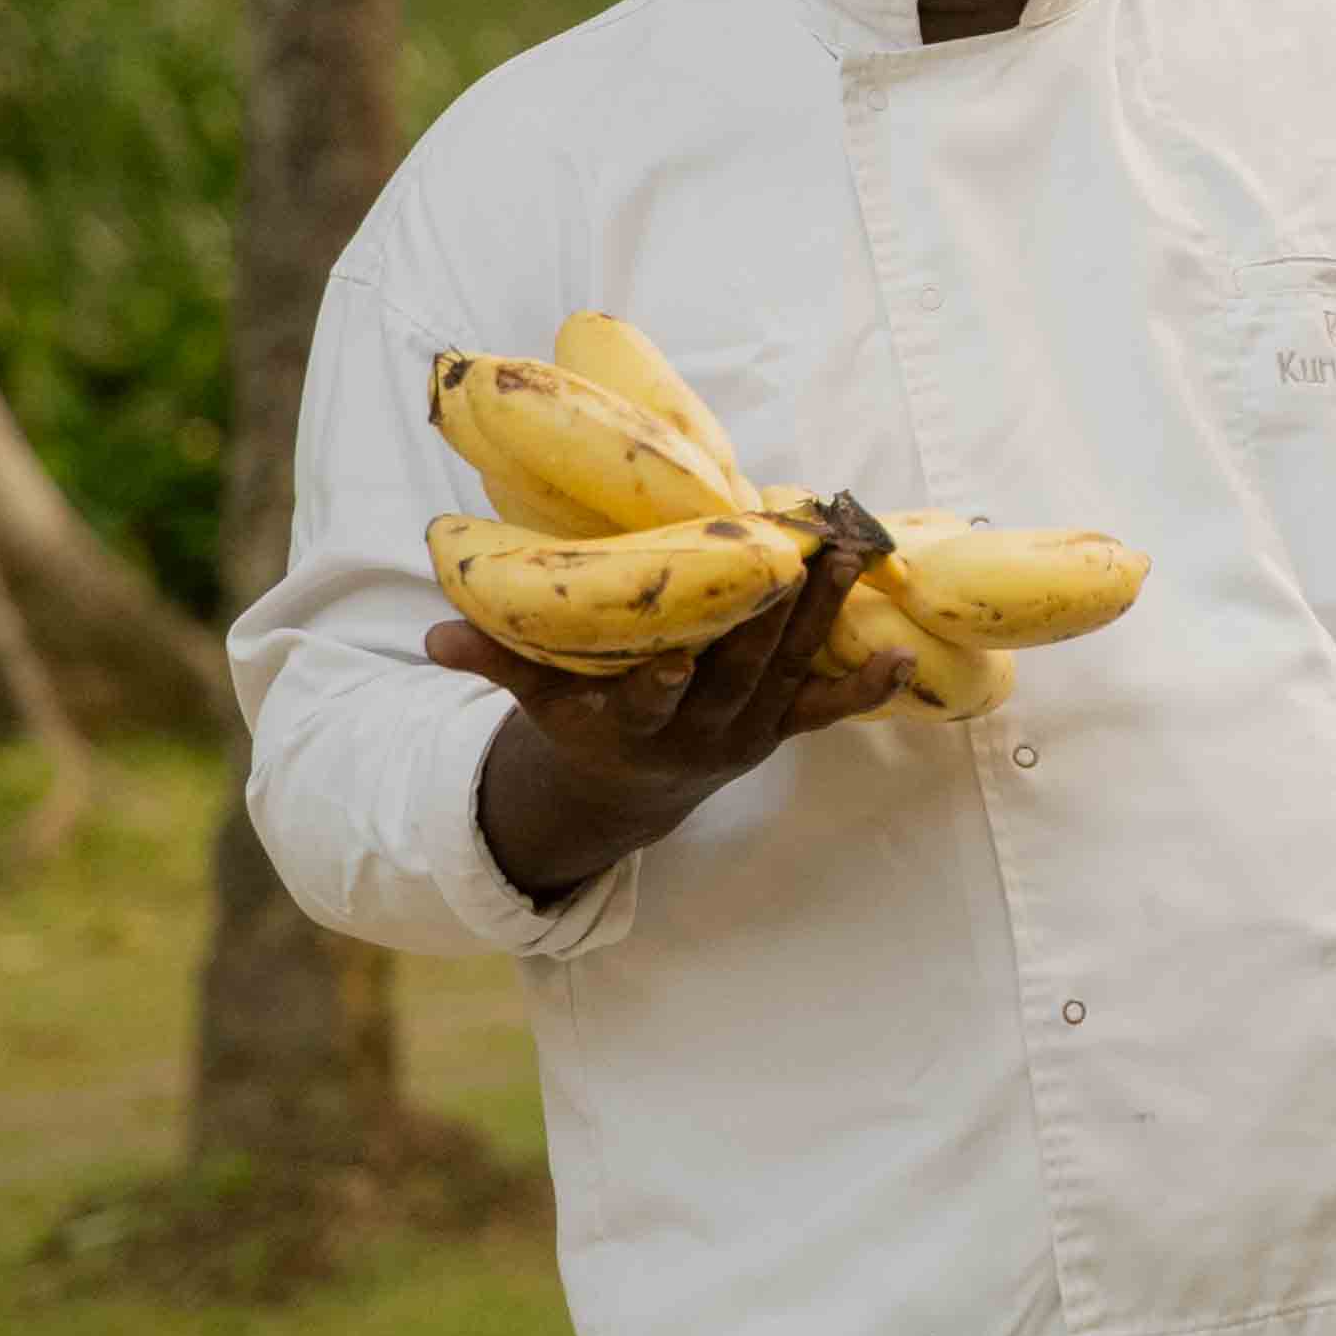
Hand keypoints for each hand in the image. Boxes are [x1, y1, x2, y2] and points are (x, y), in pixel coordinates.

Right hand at [437, 500, 912, 900]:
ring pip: (789, 670)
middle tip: (799, 550)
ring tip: (853, 551)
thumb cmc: (578, 714)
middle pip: (739, 671)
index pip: (649, 702)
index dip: (663, 683)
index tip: (677, 653)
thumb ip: (494, 659)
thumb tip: (434, 637)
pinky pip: (827, 708)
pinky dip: (865, 685)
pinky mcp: (780, 727)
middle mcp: (696, 731)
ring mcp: (745, 730)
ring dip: (823, 613)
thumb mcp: (534, 692)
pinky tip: (901, 650)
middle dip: (771, 613)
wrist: (626, 785)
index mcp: (630, 723)